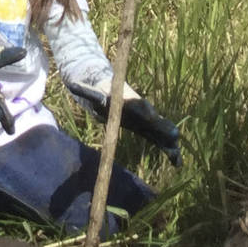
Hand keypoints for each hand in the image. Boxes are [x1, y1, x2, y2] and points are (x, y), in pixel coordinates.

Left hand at [68, 80, 183, 166]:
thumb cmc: (106, 96)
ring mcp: (150, 122)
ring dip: (169, 143)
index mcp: (132, 102)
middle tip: (173, 136)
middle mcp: (144, 111)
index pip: (138, 106)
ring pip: (162, 133)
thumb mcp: (95, 94)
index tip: (151, 116)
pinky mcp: (151, 131)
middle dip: (163, 128)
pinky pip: (162, 141)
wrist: (118, 96)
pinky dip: (170, 150)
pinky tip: (177, 163)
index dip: (145, 111)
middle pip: (155, 121)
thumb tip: (71, 83)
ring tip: (177, 157)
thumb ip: (85, 90)